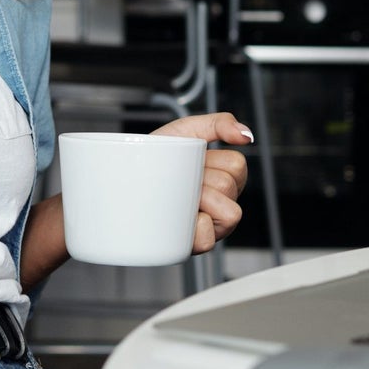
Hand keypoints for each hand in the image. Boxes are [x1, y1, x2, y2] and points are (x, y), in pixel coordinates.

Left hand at [151, 112, 252, 253]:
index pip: (236, 165)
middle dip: (201, 179)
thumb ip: (218, 124)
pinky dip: (195, 229)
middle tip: (180, 180)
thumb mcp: (185, 131)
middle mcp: (222, 203)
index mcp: (224, 177)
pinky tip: (179, 218)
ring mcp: (210, 226)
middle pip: (230, 187)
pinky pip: (208, 240)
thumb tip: (246, 135)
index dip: (211, 160)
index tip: (191, 161)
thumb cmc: (155, 156)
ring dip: (199, 201)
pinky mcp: (194, 245)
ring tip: (178, 198)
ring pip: (229, 214)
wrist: (122, 176)